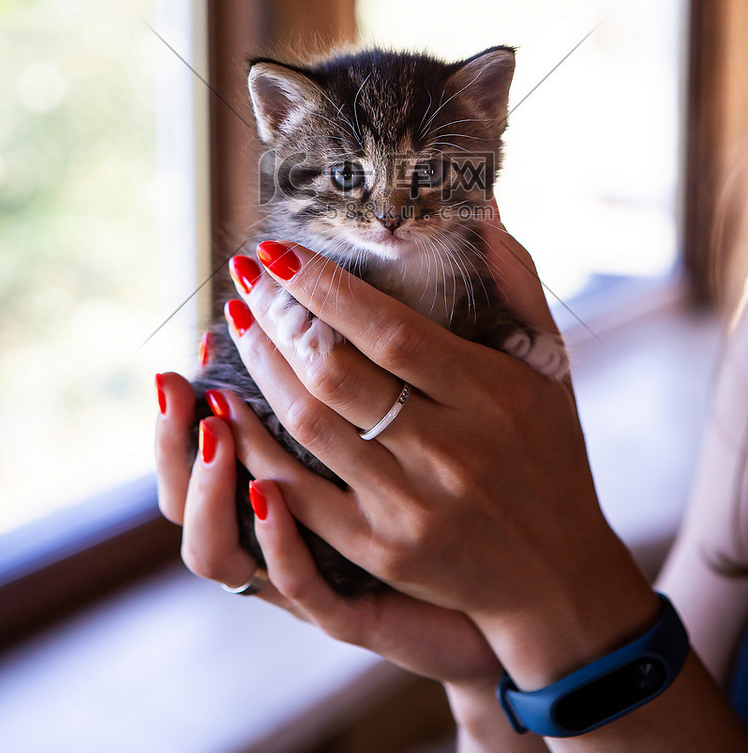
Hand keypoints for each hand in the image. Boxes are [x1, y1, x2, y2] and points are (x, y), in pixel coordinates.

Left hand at [223, 216, 658, 689]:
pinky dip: (256, 449)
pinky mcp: (382, 551)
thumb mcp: (551, 366)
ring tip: (234, 322)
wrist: (558, 574)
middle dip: (277, 316)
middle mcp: (446, 452)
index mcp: (487, 397)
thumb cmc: (551, 454)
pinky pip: (301, 497)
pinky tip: (226, 409)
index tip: (278, 250)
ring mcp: (410, 508)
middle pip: (336, 374)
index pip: (389, 331)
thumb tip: (486, 210)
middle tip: (245, 275)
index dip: (324, 289)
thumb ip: (518, 285)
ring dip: (259, 368)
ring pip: (309, 427)